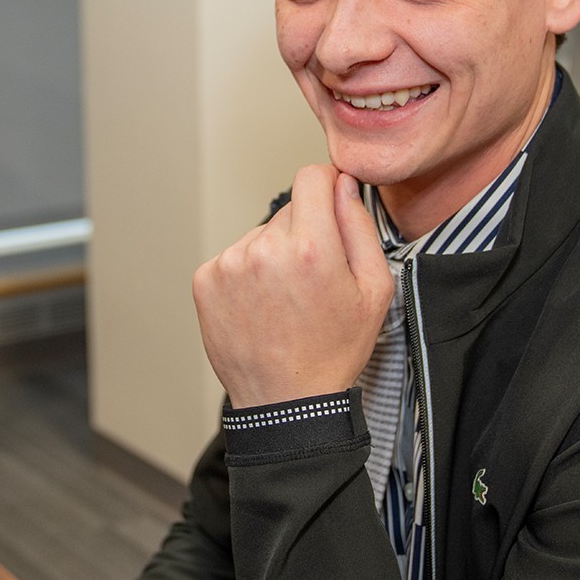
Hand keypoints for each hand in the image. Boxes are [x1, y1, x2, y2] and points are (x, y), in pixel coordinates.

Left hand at [192, 165, 392, 407]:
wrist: (287, 402)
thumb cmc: (335, 350)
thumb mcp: (374, 289)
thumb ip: (359, 226)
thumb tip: (342, 183)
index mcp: (310, 246)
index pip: (311, 177)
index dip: (326, 186)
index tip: (330, 205)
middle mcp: (264, 248)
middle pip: (288, 211)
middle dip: (303, 233)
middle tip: (311, 279)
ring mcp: (229, 264)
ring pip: (260, 236)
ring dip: (272, 255)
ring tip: (284, 300)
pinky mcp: (205, 280)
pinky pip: (233, 257)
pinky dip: (247, 275)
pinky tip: (261, 307)